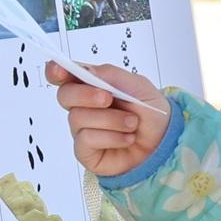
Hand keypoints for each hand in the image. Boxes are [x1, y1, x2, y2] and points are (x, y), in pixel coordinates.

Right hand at [45, 60, 165, 177]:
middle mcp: (84, 107)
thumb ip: (110, 75)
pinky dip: (110, 137)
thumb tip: (85, 70)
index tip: (58, 69)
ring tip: (132, 123)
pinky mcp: (86, 152)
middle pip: (64, 95)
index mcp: (93, 86)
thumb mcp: (138, 85)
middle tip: (108, 98)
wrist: (164, 143)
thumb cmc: (151, 113)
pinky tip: (126, 138)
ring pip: (77, 118)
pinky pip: (86, 140)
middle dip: (85, 95)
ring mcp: (83, 130)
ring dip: (110, 119)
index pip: (65, 76)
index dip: (56, 71)